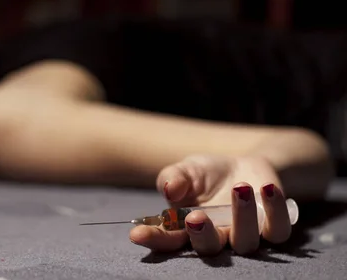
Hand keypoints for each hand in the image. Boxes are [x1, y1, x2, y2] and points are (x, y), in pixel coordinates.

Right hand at [129, 155, 292, 255]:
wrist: (244, 165)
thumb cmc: (207, 174)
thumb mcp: (186, 169)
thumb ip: (174, 178)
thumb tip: (169, 189)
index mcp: (188, 228)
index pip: (168, 239)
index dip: (153, 239)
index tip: (136, 234)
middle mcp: (216, 237)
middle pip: (208, 248)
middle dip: (201, 235)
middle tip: (195, 217)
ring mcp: (245, 235)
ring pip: (245, 242)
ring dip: (242, 217)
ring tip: (239, 187)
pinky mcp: (273, 227)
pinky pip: (277, 231)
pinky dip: (275, 211)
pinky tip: (266, 188)